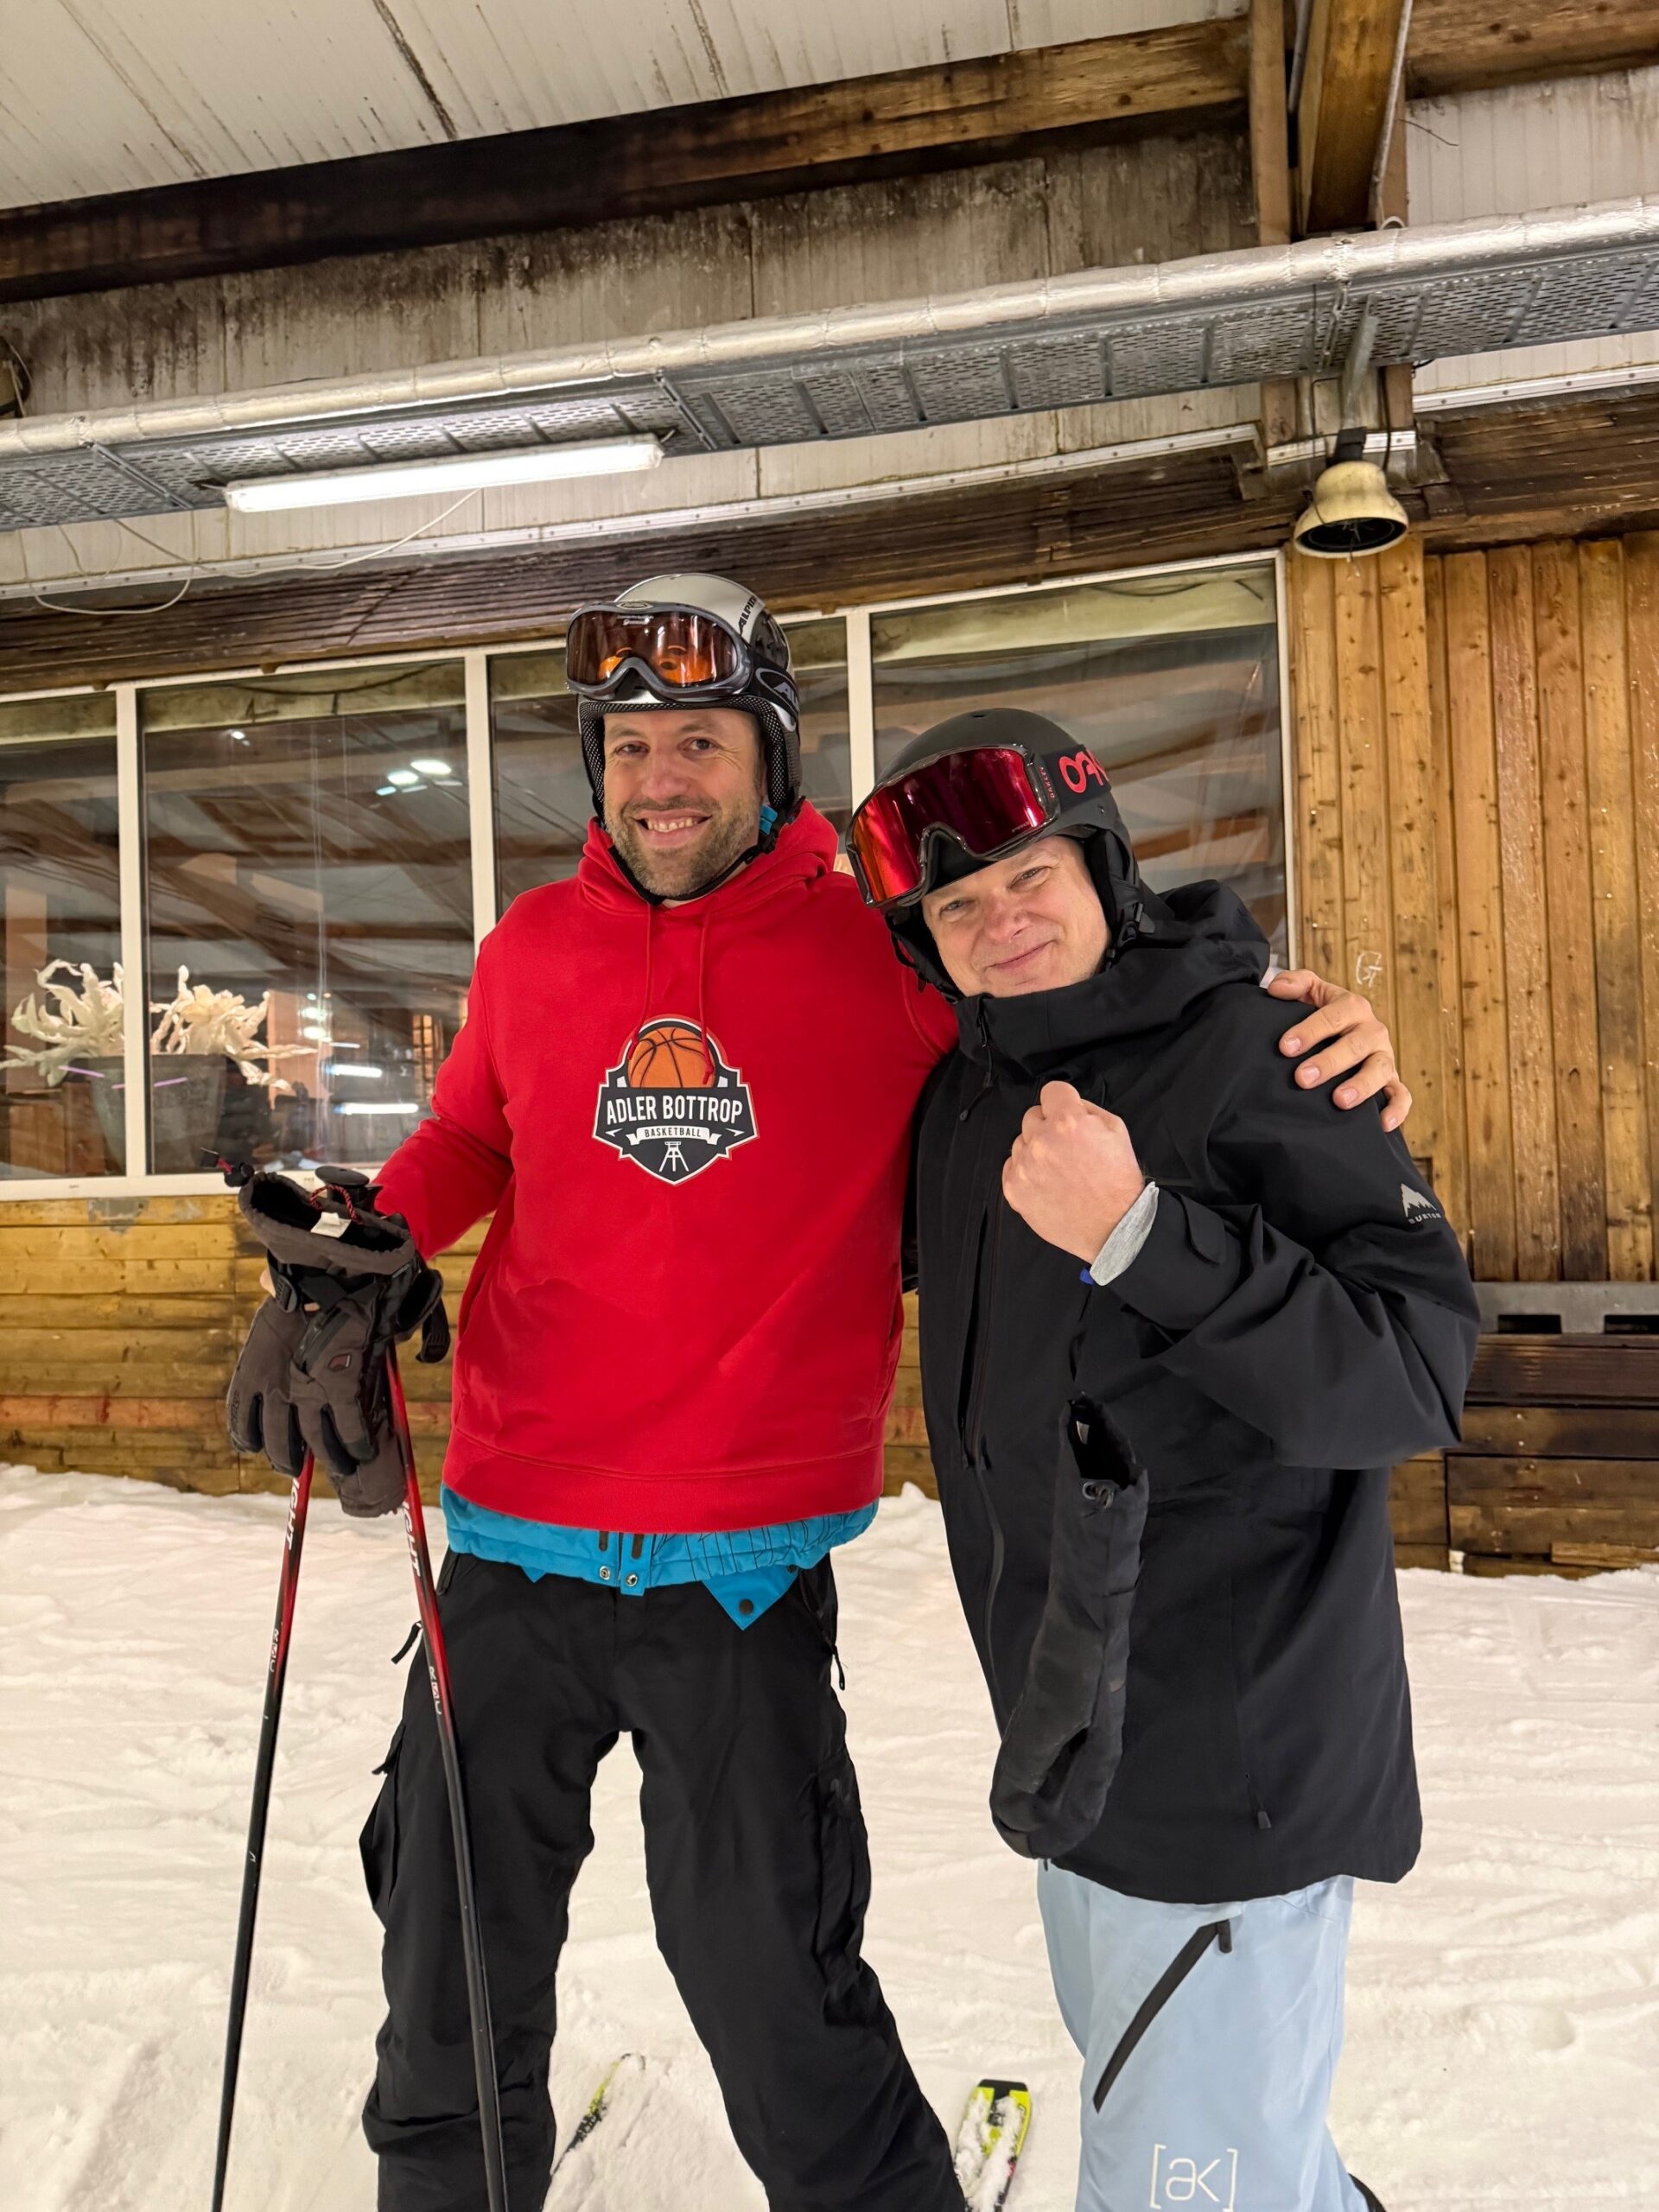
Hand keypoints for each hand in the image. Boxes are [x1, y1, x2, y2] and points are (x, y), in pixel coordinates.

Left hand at [1001, 1081, 1144, 1262]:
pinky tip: (1047, 1182)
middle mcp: (1041, 1141)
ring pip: (1020, 1142)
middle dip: (1048, 1126)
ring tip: (1059, 1170)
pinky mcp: (1014, 1188)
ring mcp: (1024, 1166)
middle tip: (1067, 1147)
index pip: (1051, 1090)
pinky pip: (1010, 1166)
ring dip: (1036, 1150)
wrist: (1112, 1226)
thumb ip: (1088, 1109)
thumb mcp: (1117, 1131)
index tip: (1066, 1112)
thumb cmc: (1117, 1182)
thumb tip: (1069, 1102)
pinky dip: (1025, 1171)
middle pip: (1032, 1116)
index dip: (1062, 1101)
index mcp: (1068, 1122)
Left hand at [1265, 970, 1411, 1132]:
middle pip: (1355, 1045)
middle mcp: (1372, 1031)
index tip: (1285, 1047)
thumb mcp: (1311, 993)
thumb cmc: (1322, 1016)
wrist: (1341, 1035)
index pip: (1334, 1016)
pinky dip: (1396, 1109)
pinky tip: (1382, 1125)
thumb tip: (1276, 988)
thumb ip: (1296, 984)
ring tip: (1339, 1101)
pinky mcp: (1391, 1081)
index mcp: (1352, 1007)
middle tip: (1302, 1078)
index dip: (1310, 1030)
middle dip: (1329, 1062)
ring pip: (1380, 1069)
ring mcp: (1384, 1056)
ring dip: (1361, 1085)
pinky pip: (1401, 1095)